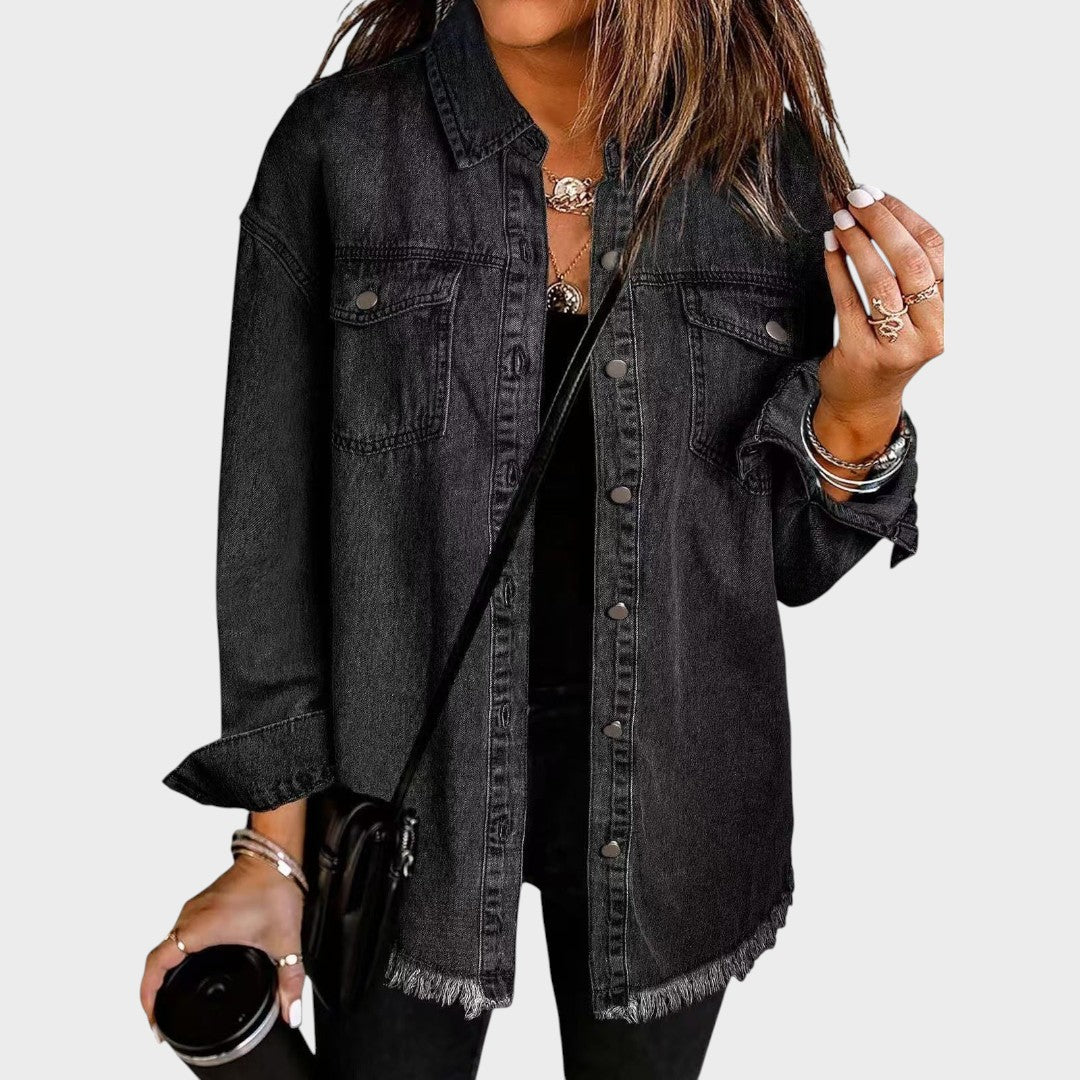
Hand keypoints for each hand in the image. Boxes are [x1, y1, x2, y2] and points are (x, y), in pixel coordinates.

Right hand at [140, 855, 305, 1035]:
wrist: (276, 855)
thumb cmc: (274, 887)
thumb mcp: (284, 941)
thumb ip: (290, 980)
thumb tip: (291, 1012)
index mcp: (200, 928)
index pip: (157, 965)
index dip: (148, 995)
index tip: (154, 1018)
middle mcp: (191, 917)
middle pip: (157, 958)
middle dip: (153, 991)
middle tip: (160, 1017)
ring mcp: (195, 909)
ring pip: (167, 944)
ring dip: (164, 971)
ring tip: (170, 996)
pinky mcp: (203, 904)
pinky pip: (179, 934)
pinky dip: (177, 955)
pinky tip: (190, 967)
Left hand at [817, 185, 944, 439]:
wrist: (862, 402)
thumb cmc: (883, 348)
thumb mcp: (908, 314)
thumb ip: (904, 274)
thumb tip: (876, 210)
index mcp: (942, 313)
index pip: (935, 251)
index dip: (906, 217)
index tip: (880, 194)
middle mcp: (927, 331)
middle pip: (911, 264)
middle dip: (882, 224)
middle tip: (856, 198)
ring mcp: (896, 346)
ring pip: (881, 283)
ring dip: (858, 244)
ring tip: (839, 219)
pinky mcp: (862, 355)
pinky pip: (848, 303)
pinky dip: (837, 270)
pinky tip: (828, 247)